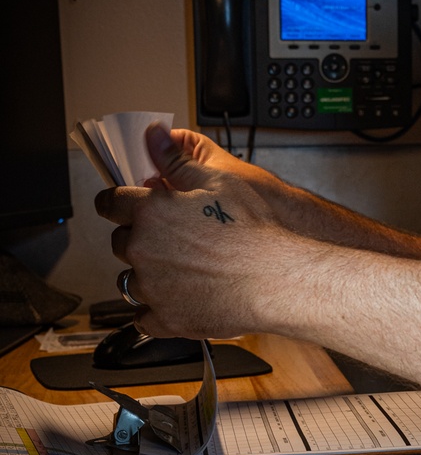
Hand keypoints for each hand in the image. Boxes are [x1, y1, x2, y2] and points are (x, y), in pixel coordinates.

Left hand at [95, 125, 296, 338]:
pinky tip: (178, 300)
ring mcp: (153, 287)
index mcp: (150, 212)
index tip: (122, 208)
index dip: (117, 203)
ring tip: (181, 271)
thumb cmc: (253, 231)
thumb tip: (152, 135)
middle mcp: (143, 249)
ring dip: (147, 275)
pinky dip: (156, 311)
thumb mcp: (218, 180)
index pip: (110, 203)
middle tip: (171, 241)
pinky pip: (144, 318)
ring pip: (130, 280)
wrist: (277, 279)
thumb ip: (175, 160)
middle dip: (138, 239)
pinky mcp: (166, 318)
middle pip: (120, 243)